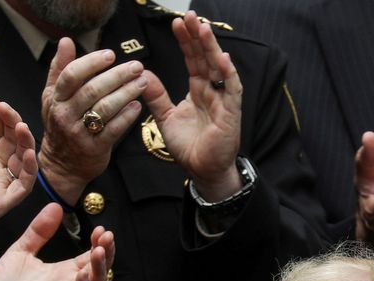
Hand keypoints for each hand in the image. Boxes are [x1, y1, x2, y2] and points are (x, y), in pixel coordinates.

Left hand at [0, 99, 36, 255]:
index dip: (1, 116)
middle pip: (14, 142)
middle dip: (13, 123)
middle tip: (5, 109)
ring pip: (24, 161)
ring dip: (26, 142)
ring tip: (20, 126)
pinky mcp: (3, 201)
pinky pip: (23, 185)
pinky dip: (30, 169)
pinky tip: (27, 152)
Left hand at [0, 203, 113, 280]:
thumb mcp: (22, 250)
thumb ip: (39, 231)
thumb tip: (55, 206)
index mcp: (63, 271)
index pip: (90, 257)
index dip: (99, 243)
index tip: (100, 228)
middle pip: (99, 272)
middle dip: (106, 253)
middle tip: (106, 235)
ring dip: (100, 270)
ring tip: (98, 251)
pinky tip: (80, 275)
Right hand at [38, 38, 146, 204]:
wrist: (62, 166)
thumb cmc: (61, 126)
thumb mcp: (53, 98)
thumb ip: (60, 70)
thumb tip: (66, 41)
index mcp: (55, 99)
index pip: (72, 75)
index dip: (92, 63)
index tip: (111, 55)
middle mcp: (65, 115)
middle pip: (92, 90)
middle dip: (117, 76)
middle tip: (137, 67)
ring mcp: (79, 133)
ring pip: (104, 108)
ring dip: (126, 93)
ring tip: (142, 83)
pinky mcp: (94, 149)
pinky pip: (113, 130)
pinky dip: (127, 117)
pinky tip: (138, 107)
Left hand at [141, 11, 241, 200]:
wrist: (202, 171)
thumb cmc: (189, 147)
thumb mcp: (166, 118)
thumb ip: (156, 96)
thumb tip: (142, 74)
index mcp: (198, 90)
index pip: (193, 59)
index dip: (185, 41)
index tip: (176, 23)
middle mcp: (213, 91)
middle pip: (206, 58)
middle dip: (198, 36)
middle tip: (189, 15)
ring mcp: (223, 100)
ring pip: (219, 68)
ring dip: (211, 48)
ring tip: (202, 29)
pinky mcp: (231, 114)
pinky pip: (232, 90)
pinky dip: (228, 75)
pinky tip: (222, 59)